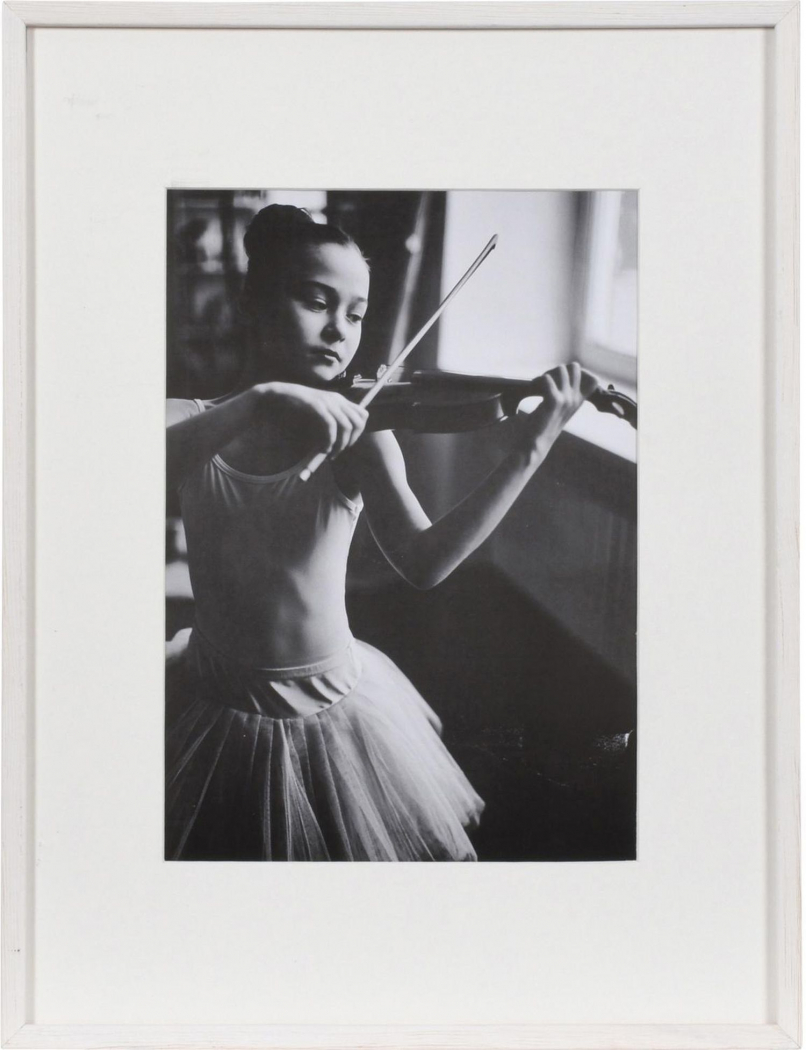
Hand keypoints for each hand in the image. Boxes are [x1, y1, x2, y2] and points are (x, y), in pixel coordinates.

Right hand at [254, 381, 368, 457]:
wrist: (279, 394)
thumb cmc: (297, 405)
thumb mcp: (319, 410)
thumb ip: (331, 418)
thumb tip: (340, 436)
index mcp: (339, 399)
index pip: (363, 415)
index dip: (359, 432)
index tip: (348, 443)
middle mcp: (336, 399)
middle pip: (357, 422)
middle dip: (351, 441)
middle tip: (338, 451)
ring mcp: (327, 402)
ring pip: (346, 426)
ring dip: (340, 444)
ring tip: (330, 453)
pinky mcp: (317, 406)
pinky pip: (331, 427)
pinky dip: (329, 441)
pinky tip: (324, 449)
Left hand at [518, 363, 599, 451]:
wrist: (536, 442)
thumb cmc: (544, 424)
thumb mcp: (559, 408)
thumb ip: (564, 394)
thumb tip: (562, 374)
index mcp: (578, 401)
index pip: (593, 380)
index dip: (580, 372)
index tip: (562, 379)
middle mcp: (575, 399)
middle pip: (575, 368)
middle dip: (559, 369)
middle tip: (547, 380)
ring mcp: (566, 400)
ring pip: (561, 369)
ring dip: (547, 373)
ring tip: (538, 383)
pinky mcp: (554, 401)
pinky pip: (547, 379)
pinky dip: (538, 379)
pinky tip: (533, 386)